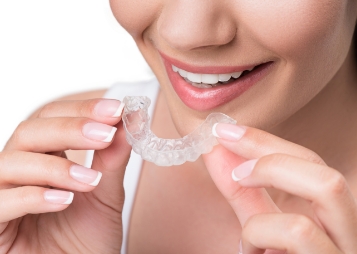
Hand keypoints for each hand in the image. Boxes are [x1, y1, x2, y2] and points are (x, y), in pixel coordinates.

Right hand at [0, 98, 130, 252]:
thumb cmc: (86, 240)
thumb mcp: (105, 194)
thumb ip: (113, 157)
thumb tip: (133, 119)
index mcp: (43, 158)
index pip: (52, 119)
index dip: (81, 110)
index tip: (116, 109)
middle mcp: (19, 172)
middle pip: (30, 132)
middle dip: (71, 129)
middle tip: (106, 134)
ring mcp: (1, 195)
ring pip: (11, 162)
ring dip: (56, 167)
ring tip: (91, 181)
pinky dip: (32, 196)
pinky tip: (63, 200)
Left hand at [203, 123, 356, 253]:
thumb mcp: (260, 232)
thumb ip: (244, 194)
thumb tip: (219, 151)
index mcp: (331, 220)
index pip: (311, 163)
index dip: (267, 141)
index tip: (226, 130)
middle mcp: (351, 232)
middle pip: (322, 166)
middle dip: (268, 148)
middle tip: (226, 144)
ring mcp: (347, 249)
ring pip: (328, 187)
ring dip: (272, 192)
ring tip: (244, 225)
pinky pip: (300, 232)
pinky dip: (261, 233)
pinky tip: (250, 252)